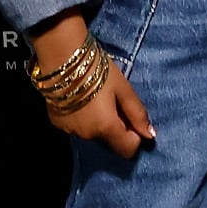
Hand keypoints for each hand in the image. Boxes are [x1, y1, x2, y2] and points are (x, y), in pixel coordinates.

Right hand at [31, 14, 154, 159]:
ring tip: (95, 97)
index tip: (131, 118)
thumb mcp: (124, 89)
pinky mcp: (56, 123)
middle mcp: (87, 135)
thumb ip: (137, 113)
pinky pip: (76, 126)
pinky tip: (80, 99)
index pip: (127, 149)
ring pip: (92, 133)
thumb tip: (150, 135)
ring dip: (98, 121)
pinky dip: (82, 118)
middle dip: (115, 125)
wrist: (61, 57)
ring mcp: (69, 130)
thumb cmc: (98, 70)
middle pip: (109, 139)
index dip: (134, 137)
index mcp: (106, 127)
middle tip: (113, 101)